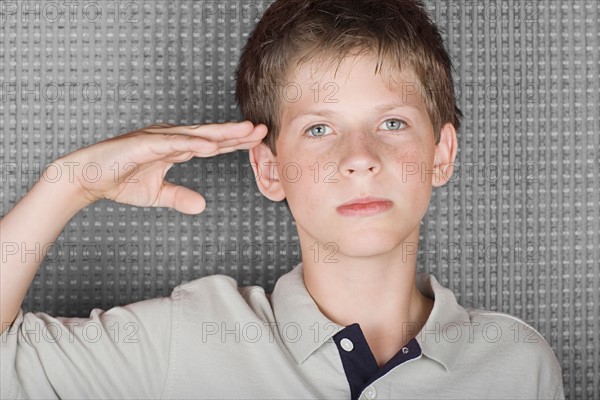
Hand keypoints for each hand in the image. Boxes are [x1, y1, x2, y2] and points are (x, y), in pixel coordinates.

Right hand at [53, 121, 267, 214]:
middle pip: (210, 136)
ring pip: (196, 135)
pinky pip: (172, 143)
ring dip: (221, 133)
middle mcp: (170, 138)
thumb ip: (179, 197)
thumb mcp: (157, 194)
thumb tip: (202, 206)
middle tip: (263, 129)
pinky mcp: (143, 143)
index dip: (235, 142)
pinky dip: (192, 143)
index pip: (212, 145)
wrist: (87, 178)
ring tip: (246, 131)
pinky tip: (212, 145)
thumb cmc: (120, 181)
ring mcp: (157, 138)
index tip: (258, 140)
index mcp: (176, 148)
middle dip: (237, 133)